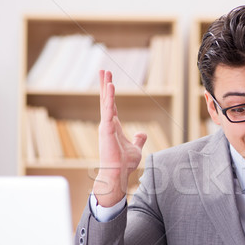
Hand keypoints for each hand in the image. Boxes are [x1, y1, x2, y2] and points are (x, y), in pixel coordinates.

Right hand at [93, 70, 146, 206]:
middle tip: (103, 70)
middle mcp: (107, 124)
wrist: (117, 174)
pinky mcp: (106, 130)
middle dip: (104, 84)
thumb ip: (138, 139)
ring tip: (106, 73)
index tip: (108, 81)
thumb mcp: (135, 148)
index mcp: (113, 127)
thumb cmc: (124, 164)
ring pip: (106, 102)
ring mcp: (105, 126)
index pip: (111, 105)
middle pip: (106, 100)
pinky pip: (108, 110)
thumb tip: (142, 134)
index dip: (110, 93)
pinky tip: (110, 87)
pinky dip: (109, 98)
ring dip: (106, 87)